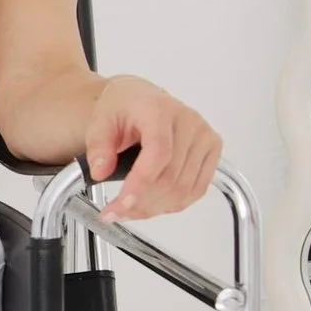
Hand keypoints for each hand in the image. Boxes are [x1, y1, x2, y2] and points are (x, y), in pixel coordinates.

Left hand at [84, 75, 221, 219]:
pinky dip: (173, 204)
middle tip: (115, 212)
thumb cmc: (124, 107)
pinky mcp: (212, 149)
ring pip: (184, 188)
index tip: (122, 203)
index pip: (159, 152)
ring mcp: (204, 136)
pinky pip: (197, 189)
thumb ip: (98, 146)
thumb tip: (100, 171)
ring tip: (130, 211)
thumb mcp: (100, 121)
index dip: (142, 183)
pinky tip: (153, 204)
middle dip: (141, 203)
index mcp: (160, 109)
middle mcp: (188, 121)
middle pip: (172, 176)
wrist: (141, 98)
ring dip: (155, 208)